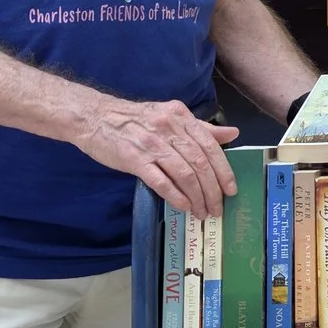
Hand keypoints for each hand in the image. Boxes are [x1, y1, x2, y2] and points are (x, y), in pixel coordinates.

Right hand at [73, 96, 240, 214]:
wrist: (94, 117)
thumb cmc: (134, 119)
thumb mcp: (170, 116)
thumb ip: (201, 128)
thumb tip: (232, 134)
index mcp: (180, 116)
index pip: (210, 145)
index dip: (224, 170)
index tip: (231, 190)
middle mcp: (169, 128)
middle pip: (199, 162)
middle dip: (213, 189)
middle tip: (217, 208)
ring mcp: (151, 144)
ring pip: (184, 174)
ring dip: (197, 197)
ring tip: (202, 212)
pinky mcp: (134, 159)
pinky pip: (160, 181)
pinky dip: (175, 196)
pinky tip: (184, 206)